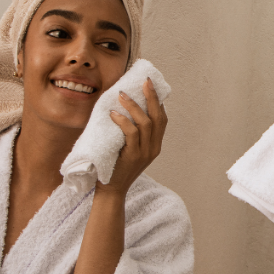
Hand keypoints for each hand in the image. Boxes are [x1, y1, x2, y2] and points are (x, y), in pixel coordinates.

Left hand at [101, 79, 167, 196]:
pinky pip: (131, 134)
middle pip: (158, 117)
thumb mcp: (127, 149)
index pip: (162, 120)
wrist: (111, 192)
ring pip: (145, 123)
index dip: (158, 101)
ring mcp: (144, 153)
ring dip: (134, 106)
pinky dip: (123, 121)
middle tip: (144, 81)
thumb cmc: (115, 168)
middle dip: (152, 97)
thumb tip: (120, 109)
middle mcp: (153, 148)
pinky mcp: (132, 156)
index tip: (150, 86)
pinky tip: (113, 113)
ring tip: (121, 94)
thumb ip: (130, 134)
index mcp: (155, 146)